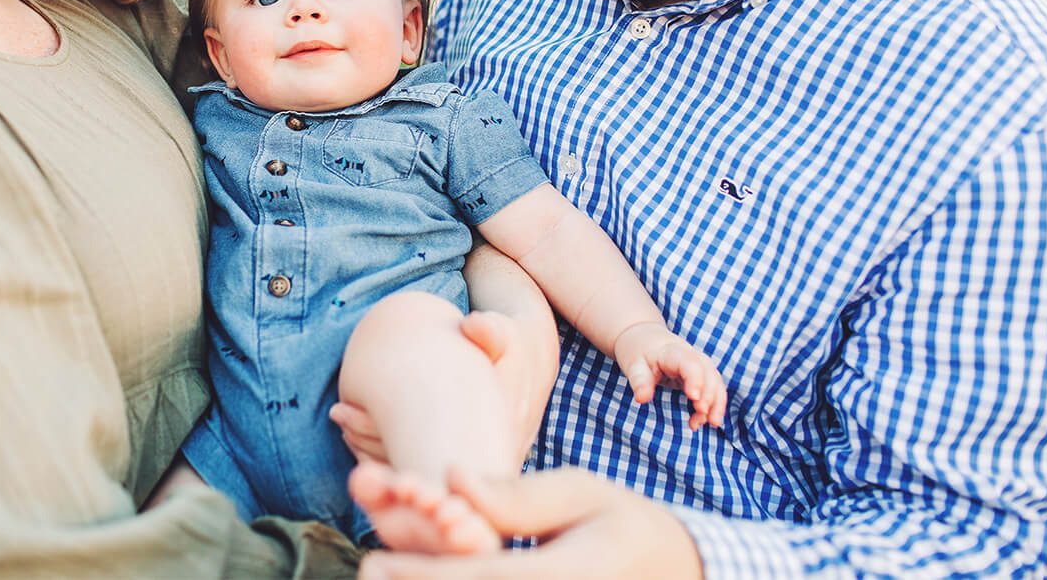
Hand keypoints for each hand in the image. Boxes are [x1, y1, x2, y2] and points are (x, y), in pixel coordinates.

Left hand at [332, 310, 548, 464]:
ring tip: (342, 421)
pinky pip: (412, 467)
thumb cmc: (509, 346)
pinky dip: (383, 454)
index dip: (371, 431)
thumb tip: (473, 325)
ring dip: (370, 449)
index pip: (417, 447)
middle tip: (336, 415)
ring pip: (406, 468)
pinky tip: (358, 433)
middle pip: (406, 463)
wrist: (530, 363)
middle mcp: (478, 459)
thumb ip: (491, 331)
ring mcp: (468, 462)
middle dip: (364, 442)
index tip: (339, 408)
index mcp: (487, 434)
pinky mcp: (460, 459)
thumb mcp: (504, 334)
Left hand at [354, 466, 702, 578]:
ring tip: (384, 575)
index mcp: (566, 576)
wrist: (679, 573)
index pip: (481, 578)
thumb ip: (520, 496)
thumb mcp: (584, 493)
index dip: (423, 574)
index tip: (375, 562)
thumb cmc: (626, 525)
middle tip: (368, 570)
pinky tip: (427, 575)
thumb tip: (455, 476)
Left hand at [612, 322, 727, 429]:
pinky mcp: (701, 375)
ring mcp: (699, 364)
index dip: (695, 380)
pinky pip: (713, 389)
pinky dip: (713, 406)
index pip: (690, 364)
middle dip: (710, 395)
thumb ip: (639, 382)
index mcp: (673, 352)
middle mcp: (692, 356)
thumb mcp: (633, 365)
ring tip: (710, 424)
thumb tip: (641, 399)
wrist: (644, 340)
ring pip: (716, 382)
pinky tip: (701, 421)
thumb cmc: (638, 353)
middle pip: (709, 374)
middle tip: (703, 415)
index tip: (694, 398)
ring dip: (717, 404)